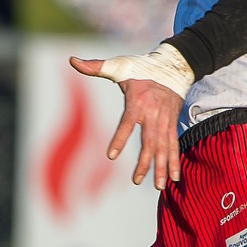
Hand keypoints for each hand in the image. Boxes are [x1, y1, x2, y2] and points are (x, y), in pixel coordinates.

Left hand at [70, 51, 188, 189]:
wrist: (173, 66)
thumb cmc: (141, 68)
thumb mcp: (119, 66)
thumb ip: (95, 66)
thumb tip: (72, 60)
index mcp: (137, 101)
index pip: (127, 123)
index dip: (120, 139)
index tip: (111, 155)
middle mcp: (153, 113)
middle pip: (149, 142)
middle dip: (145, 162)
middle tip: (137, 181)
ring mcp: (165, 120)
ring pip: (164, 147)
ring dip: (162, 167)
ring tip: (159, 186)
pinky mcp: (172, 123)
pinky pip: (174, 144)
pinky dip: (175, 161)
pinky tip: (174, 177)